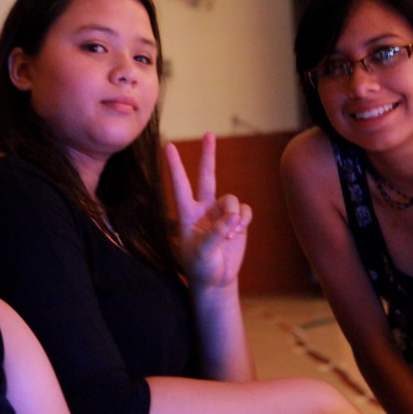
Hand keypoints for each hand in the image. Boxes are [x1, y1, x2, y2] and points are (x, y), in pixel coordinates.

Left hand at [166, 132, 251, 290]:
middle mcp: (203, 208)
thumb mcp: (202, 253)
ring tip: (230, 236)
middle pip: (206, 176)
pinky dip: (244, 220)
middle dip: (208, 155)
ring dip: (234, 217)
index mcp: (187, 214)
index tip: (167, 145)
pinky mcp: (237, 220)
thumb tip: (231, 217)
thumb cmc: (201, 268)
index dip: (174, 166)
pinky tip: (238, 234)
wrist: (216, 280)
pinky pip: (245, 211)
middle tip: (209, 133)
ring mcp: (220, 213)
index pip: (180, 185)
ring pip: (231, 200)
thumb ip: (215, 233)